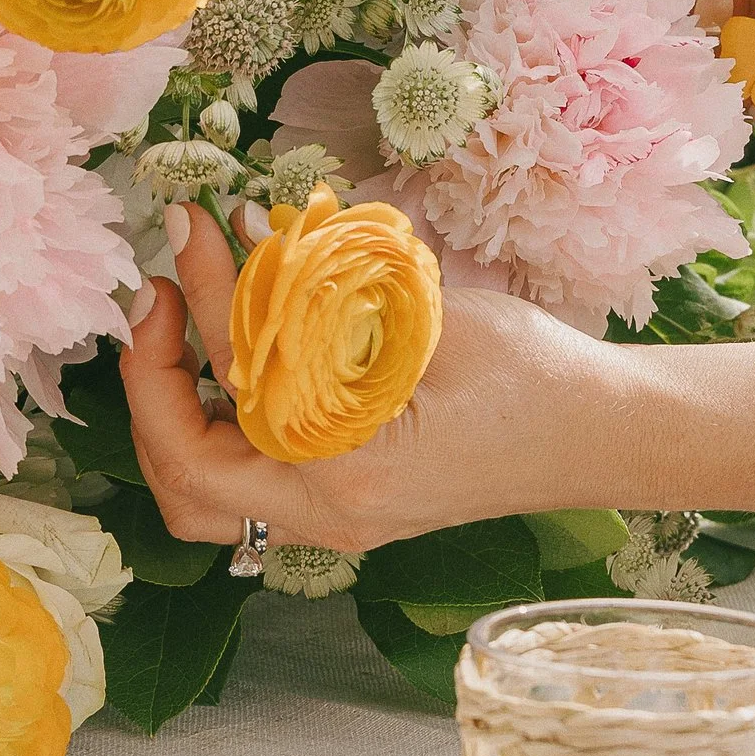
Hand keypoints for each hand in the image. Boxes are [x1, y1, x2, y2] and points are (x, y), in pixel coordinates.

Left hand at [119, 208, 638, 551]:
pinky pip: (250, 477)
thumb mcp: (428, 321)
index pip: (214, 416)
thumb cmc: (533, 376)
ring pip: (206, 492)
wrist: (602, 434)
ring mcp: (335, 520)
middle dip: (151, 387)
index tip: (177, 248)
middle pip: (182, 483)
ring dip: (177, 410)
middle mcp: (328, 518)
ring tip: (182, 324)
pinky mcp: (346, 501)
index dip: (178, 328)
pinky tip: (236, 347)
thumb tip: (240, 235)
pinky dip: (221, 417)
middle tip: (159, 295)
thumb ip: (327, 295)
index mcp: (344, 477)